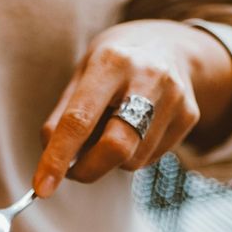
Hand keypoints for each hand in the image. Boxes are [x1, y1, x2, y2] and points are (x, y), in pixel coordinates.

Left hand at [33, 20, 231, 195]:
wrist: (169, 44)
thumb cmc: (113, 64)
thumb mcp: (82, 74)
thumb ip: (63, 115)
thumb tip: (50, 159)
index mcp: (111, 62)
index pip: (79, 119)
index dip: (57, 157)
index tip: (42, 188)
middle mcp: (148, 77)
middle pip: (116, 147)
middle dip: (88, 170)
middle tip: (72, 172)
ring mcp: (175, 97)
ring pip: (132, 160)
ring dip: (111, 160)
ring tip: (112, 128)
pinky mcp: (190, 115)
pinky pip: (150, 159)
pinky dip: (133, 155)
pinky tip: (136, 129)